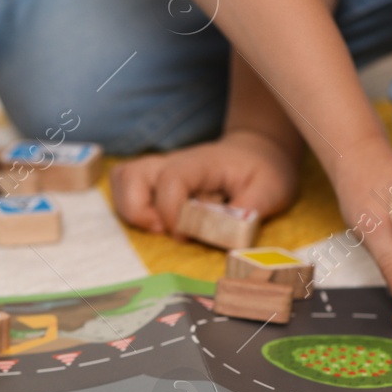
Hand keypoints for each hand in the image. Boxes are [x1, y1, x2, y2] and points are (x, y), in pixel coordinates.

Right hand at [110, 130, 300, 235]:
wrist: (256, 152)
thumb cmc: (263, 171)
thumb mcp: (270, 190)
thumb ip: (247, 214)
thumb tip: (225, 239)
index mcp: (199, 163)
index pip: (171, 181)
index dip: (172, 212)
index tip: (185, 235)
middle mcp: (172, 162)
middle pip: (129, 175)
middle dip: (137, 211)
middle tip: (163, 230)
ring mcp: (160, 169)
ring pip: (122, 179)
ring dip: (130, 209)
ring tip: (157, 227)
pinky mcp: (155, 180)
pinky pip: (125, 187)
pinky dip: (131, 208)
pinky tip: (158, 223)